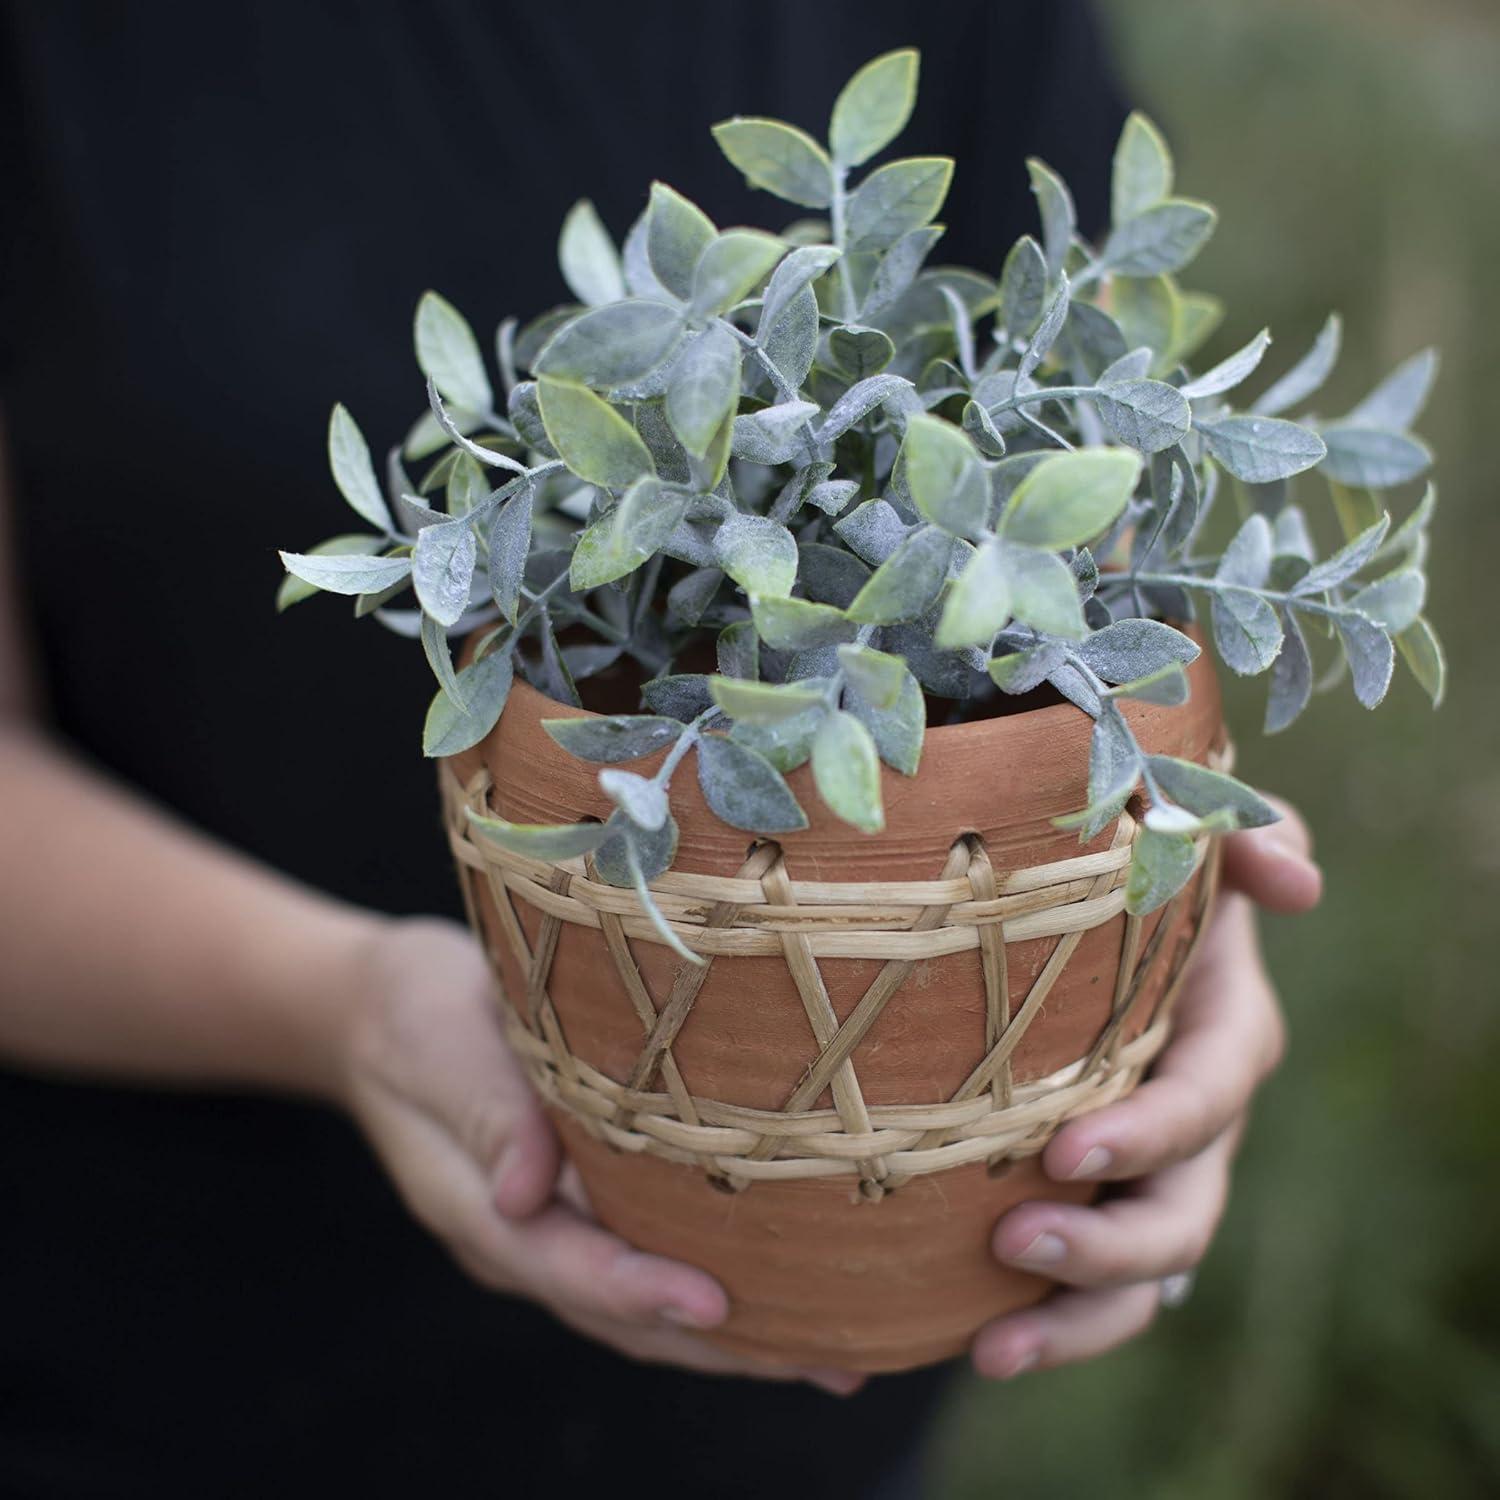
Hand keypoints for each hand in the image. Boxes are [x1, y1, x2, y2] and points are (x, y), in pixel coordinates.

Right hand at [335, 917, 864, 1394]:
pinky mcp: (584, 1188)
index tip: (718, 1306)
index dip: (643, 1291)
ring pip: (650, 1296)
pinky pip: (655, 1245)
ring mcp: (557, 1219)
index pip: (572, 1268)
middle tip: (827, 1363)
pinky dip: (719, 1270)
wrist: (384, 1004)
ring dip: (738, 1330)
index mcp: (482, 1207)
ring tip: (833, 1348)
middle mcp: (528, 1232)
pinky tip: (785, 1276)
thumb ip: (485, 1115)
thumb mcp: (439, 1048)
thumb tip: (525, 1196)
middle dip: (727, 1346)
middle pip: (630, 1313)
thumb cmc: (413, 1015)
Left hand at [972, 801, 1321, 1379]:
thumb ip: (1244, 831)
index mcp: (1217, 1033)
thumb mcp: (1185, 829)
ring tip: (988, 1348)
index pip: (1206, 1094)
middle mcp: (1190, 1122)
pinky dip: (1033, 1327)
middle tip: (1013, 1242)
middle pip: (1179, 1215)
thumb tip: (1300, 883)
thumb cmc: (1130, 868)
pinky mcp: (1083, 1201)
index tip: (1066, 1148)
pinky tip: (957, 1344)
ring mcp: (1140, 1174)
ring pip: (1138, 1279)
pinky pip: (1078, 1289)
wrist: (1065, 917)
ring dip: (1073, 1319)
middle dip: (1107, 1246)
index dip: (1154, 1131)